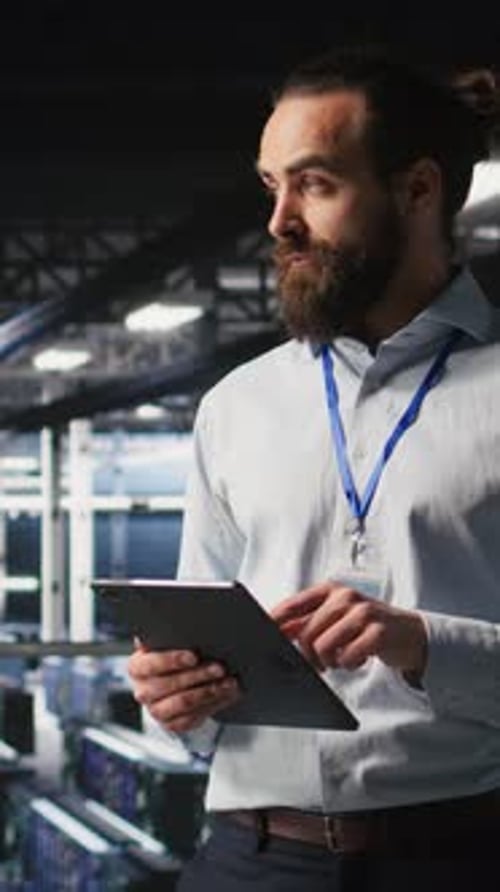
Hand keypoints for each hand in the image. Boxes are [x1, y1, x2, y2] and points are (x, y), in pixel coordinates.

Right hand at [127, 641, 240, 732]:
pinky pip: (193, 718)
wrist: (174, 680)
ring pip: (184, 703)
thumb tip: (184, 621)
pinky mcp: (171, 724)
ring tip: (229, 682)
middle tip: (219, 668)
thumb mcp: (168, 642)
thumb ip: (171, 634)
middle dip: (198, 675)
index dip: (172, 660)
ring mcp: (155, 710)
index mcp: (137, 666)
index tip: (193, 656)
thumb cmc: (173, 655)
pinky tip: (227, 694)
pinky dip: (214, 705)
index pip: (151, 663)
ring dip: (209, 691)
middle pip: (169, 685)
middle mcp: (142, 691)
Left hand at [270, 580, 427, 676]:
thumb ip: (308, 622)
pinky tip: (357, 659)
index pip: (292, 606)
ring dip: (329, 662)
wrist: (409, 633)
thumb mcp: (336, 617)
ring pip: (323, 646)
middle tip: (319, 664)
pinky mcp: (378, 631)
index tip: (261, 638)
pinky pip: (348, 656)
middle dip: (308, 656)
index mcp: (329, 590)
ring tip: (340, 660)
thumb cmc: (366, 626)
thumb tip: (274, 633)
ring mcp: (363, 612)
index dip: (274, 624)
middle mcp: (345, 597)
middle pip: (305, 633)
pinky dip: (349, 664)